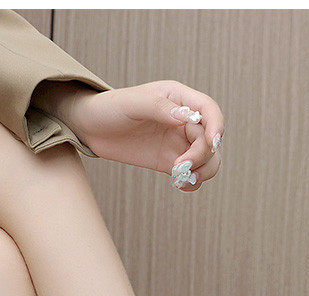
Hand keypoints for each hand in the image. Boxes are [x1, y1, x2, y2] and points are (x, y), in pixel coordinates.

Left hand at [54, 81, 223, 190]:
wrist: (91, 128)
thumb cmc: (110, 108)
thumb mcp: (132, 103)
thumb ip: (159, 108)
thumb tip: (185, 118)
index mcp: (179, 98)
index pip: (209, 110)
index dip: (217, 125)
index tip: (212, 143)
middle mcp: (184, 121)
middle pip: (209, 140)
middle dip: (200, 156)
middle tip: (179, 168)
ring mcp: (178, 143)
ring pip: (208, 159)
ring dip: (202, 172)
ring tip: (179, 179)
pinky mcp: (170, 162)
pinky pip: (192, 174)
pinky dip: (192, 182)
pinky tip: (178, 184)